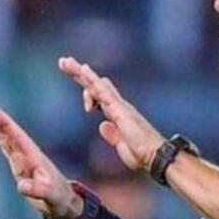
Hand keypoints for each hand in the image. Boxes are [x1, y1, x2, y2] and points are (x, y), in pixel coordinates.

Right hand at [0, 102, 83, 218]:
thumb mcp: (50, 195)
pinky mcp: (18, 163)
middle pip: (10, 133)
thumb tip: (22, 186)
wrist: (63, 201)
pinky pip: (5, 145)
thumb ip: (38, 189)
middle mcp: (27, 154)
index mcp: (34, 157)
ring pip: (6, 136)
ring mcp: (22, 157)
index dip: (6, 124)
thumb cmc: (58, 198)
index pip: (18, 137)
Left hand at [58, 56, 165, 171]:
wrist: (154, 156)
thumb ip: (112, 135)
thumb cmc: (142, 154)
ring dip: (80, 72)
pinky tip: (83, 70)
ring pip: (96, 84)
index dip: (86, 87)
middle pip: (95, 85)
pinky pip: (102, 90)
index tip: (75, 77)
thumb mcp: (121, 145)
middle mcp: (118, 105)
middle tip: (64, 62)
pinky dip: (92, 79)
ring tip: (65, 62)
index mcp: (117, 114)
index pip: (99, 95)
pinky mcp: (119, 108)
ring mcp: (119, 105)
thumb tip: (102, 126)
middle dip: (79, 74)